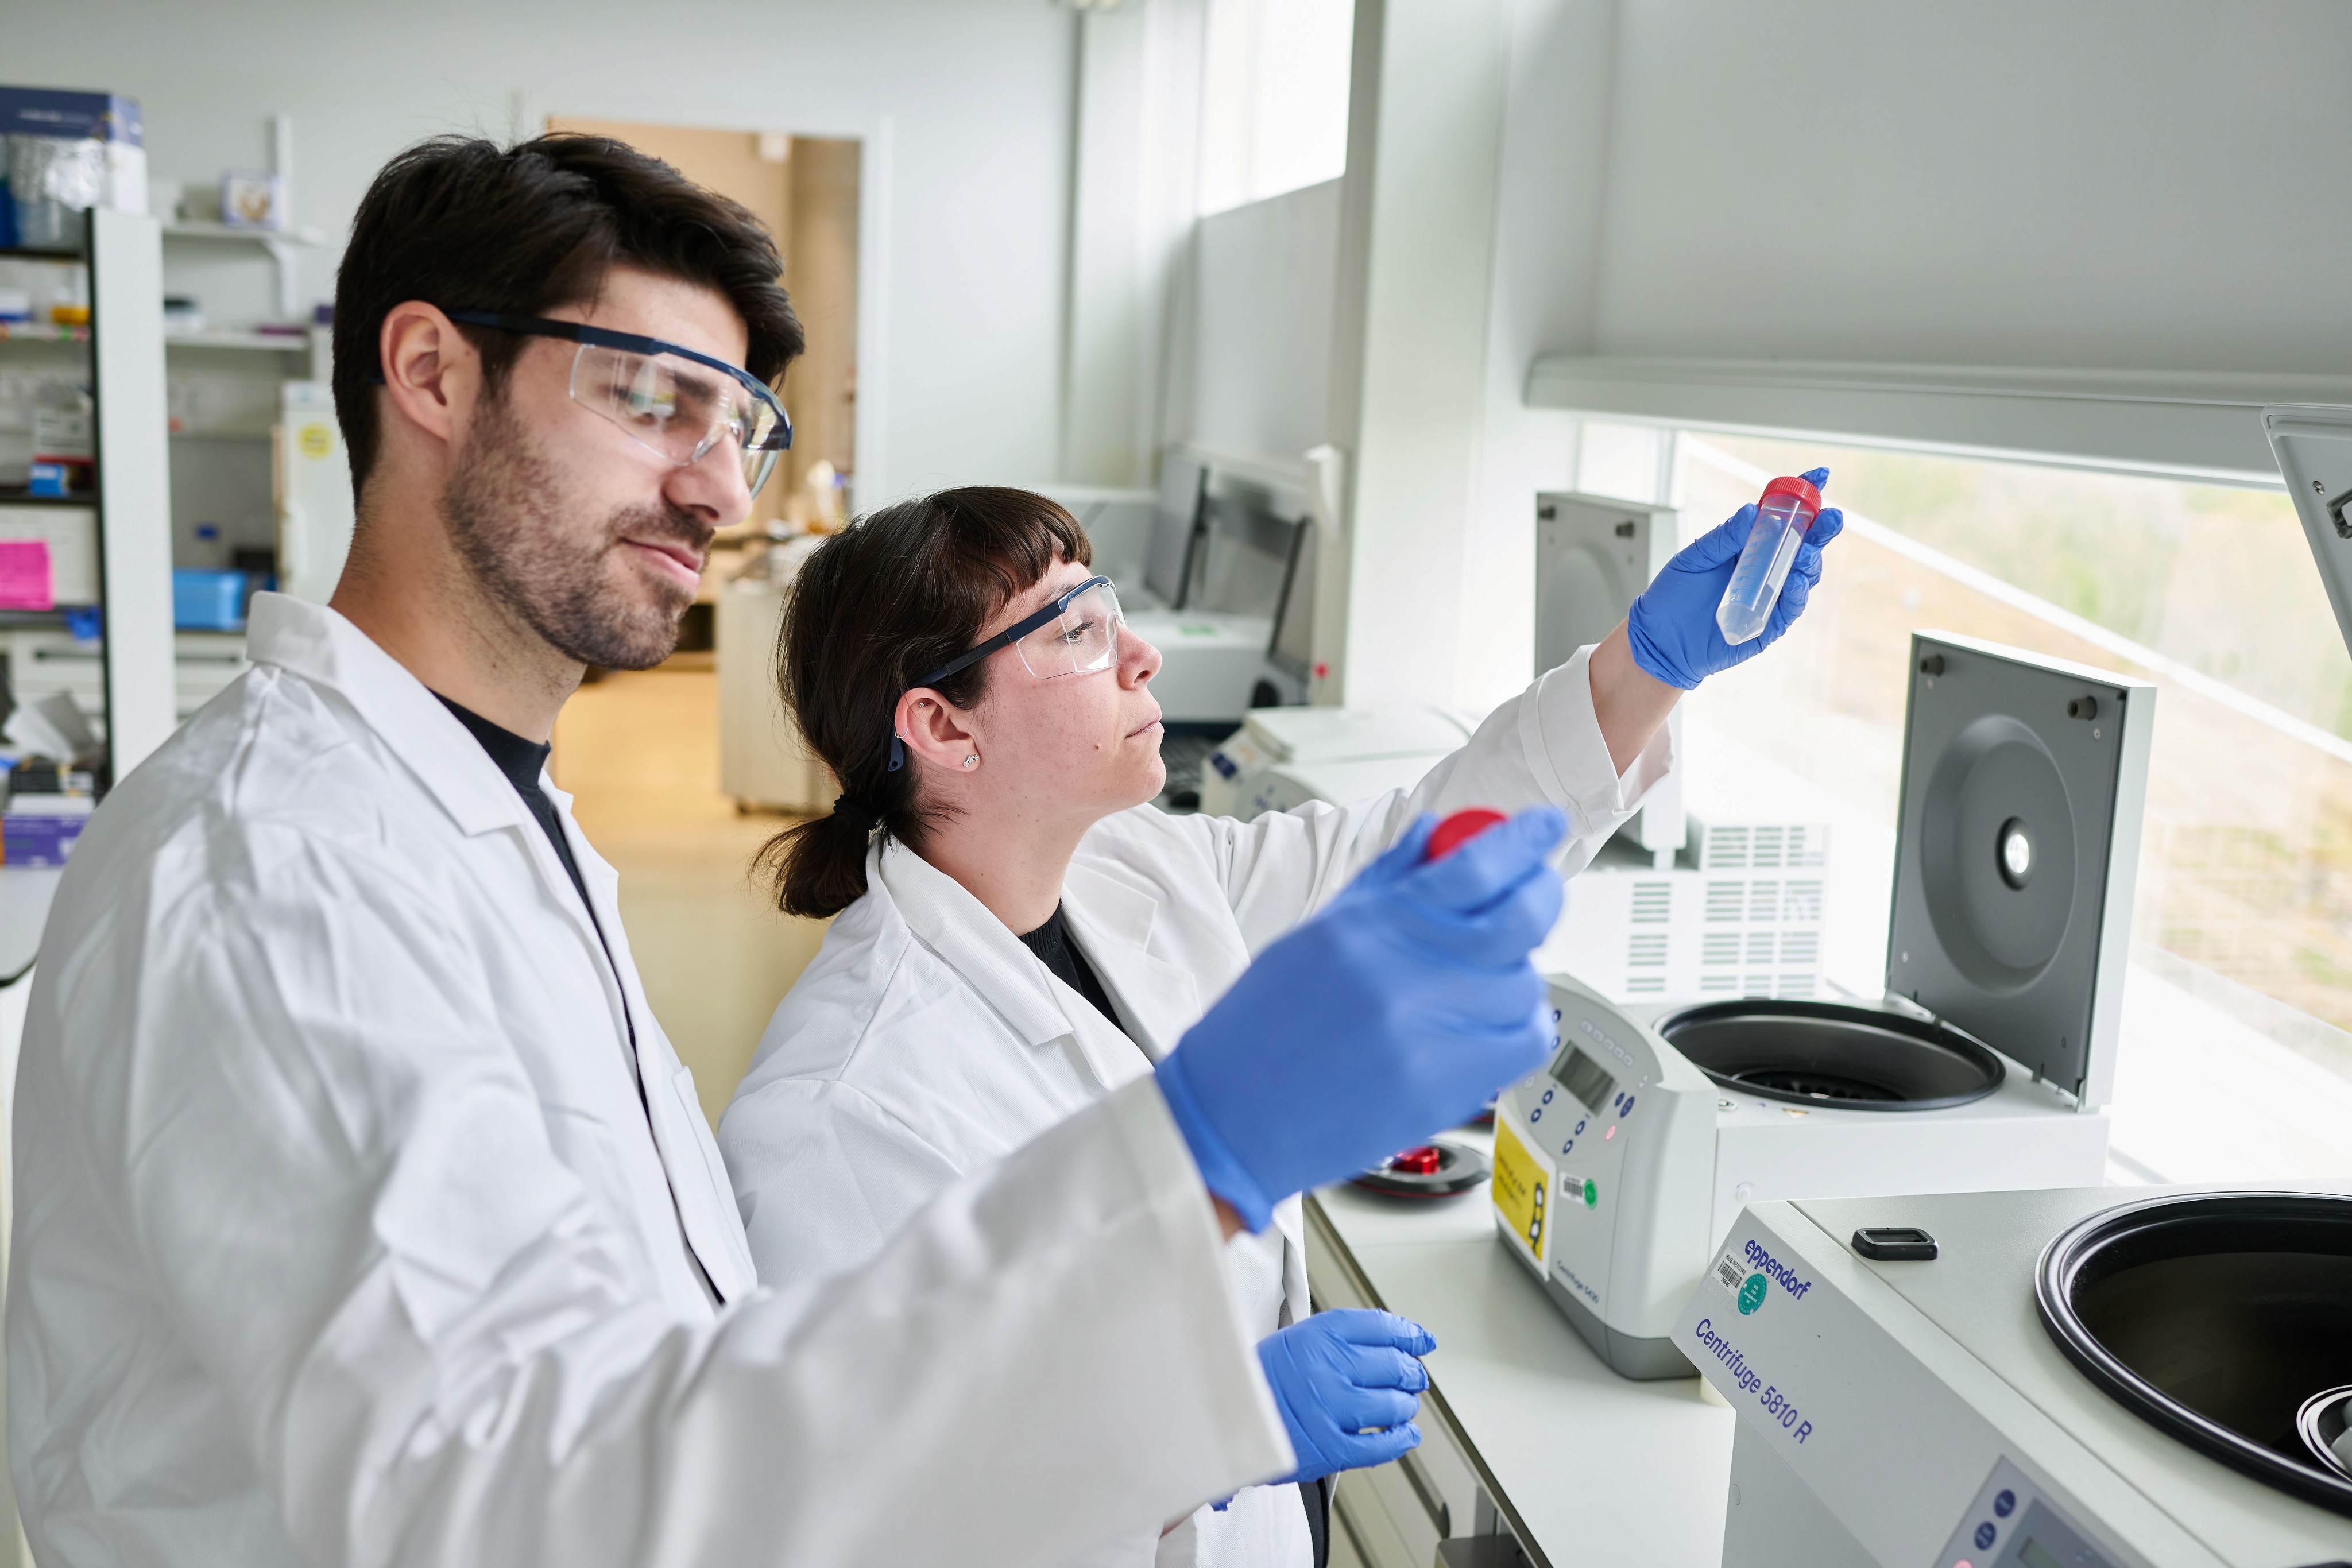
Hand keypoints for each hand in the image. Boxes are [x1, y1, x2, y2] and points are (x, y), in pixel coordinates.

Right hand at [1155, 808, 1564, 1228]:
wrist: (1233, 1117)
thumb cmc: (1263, 1028)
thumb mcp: (1315, 936)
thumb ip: (1384, 882)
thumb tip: (1434, 835)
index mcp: (1366, 928)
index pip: (1471, 866)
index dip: (1521, 840)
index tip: (1542, 827)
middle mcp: (1400, 976)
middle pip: (1517, 920)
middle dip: (1540, 893)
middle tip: (1536, 889)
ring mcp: (1427, 1035)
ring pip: (1524, 983)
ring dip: (1517, 969)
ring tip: (1482, 974)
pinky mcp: (1444, 1088)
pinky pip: (1525, 1042)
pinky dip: (1522, 1023)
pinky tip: (1491, 1020)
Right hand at [1257, 1310, 1433, 1483]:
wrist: (1227, 1417)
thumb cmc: (1268, 1377)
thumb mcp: (1302, 1338)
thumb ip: (1350, 1336)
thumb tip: (1409, 1337)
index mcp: (1319, 1334)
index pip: (1383, 1327)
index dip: (1410, 1335)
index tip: (1422, 1341)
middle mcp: (1327, 1367)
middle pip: (1394, 1365)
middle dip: (1411, 1372)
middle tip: (1412, 1376)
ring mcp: (1329, 1409)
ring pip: (1394, 1405)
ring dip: (1407, 1405)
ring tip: (1403, 1404)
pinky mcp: (1329, 1448)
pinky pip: (1382, 1445)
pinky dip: (1402, 1439)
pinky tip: (1406, 1434)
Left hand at [1625, 466, 1843, 689]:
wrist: (1658, 640)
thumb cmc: (1672, 597)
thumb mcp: (1693, 558)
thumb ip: (1724, 537)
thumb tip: (1750, 511)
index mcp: (1748, 545)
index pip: (1781, 517)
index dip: (1803, 496)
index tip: (1820, 476)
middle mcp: (1763, 568)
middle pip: (1802, 544)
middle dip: (1820, 529)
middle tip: (1830, 518)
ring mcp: (1768, 596)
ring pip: (1803, 575)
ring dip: (1810, 562)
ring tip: (1806, 554)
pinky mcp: (1767, 625)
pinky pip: (1790, 607)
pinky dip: (1796, 594)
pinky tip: (1795, 581)